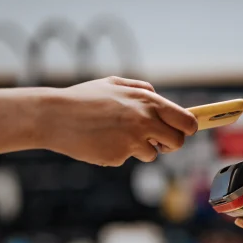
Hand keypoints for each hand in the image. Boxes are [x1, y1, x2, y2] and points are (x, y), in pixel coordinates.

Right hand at [37, 76, 196, 165]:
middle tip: (158, 142)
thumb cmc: (83, 99)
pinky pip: (128, 158)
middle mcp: (145, 121)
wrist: (54, 116)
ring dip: (140, 149)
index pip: (186, 121)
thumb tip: (159, 97)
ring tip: (115, 135)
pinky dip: (118, 153)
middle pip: (177, 142)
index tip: (182, 132)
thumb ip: (141, 89)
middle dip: (170, 144)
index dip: (187, 129)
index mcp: (148, 102)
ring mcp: (133, 140)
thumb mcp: (114, 84)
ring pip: (152, 154)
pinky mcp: (120, 156)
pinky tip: (101, 142)